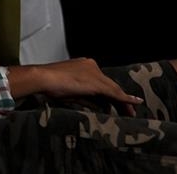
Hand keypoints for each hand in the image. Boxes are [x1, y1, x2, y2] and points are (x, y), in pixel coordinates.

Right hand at [12, 58, 143, 115]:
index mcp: (84, 65)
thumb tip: (97, 105)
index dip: (109, 94)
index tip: (113, 103)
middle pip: (110, 85)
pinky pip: (114, 92)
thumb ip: (84, 96)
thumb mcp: (70, 90)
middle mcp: (92, 66)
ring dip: (124, 101)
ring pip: (114, 89)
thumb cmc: (50, 84)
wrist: (42, 78)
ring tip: (131, 111)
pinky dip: (125, 99)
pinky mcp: (96, 82)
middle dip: (119, 98)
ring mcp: (94, 73)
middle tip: (128, 110)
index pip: (101, 81)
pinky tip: (134, 103)